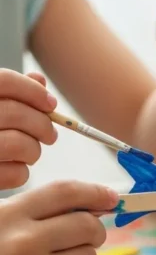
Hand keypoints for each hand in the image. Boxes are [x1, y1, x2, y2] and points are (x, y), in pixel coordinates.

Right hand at [0, 70, 57, 188]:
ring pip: (19, 145)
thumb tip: (39, 80)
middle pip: (16, 113)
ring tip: (30, 153)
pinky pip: (16, 174)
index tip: (51, 104)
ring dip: (34, 150)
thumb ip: (11, 93)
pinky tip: (14, 169)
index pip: (5, 81)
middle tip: (51, 135)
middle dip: (42, 125)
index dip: (32, 91)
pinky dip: (22, 173)